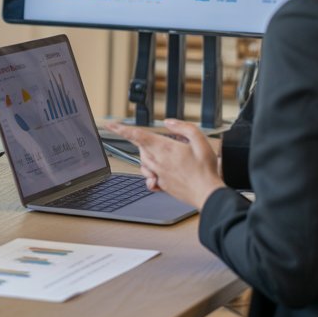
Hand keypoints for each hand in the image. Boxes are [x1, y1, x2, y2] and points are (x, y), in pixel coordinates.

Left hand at [104, 119, 224, 208]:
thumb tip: (168, 122)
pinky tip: (162, 173)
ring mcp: (157, 174)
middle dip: (148, 143)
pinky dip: (151, 173)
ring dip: (150, 156)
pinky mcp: (160, 184)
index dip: (121, 128)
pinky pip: (148, 177)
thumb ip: (183, 127)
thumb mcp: (200, 141)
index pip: (137, 135)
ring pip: (143, 161)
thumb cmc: (205, 169)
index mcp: (164, 148)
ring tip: (169, 157)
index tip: (110, 124)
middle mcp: (157, 161)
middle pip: (140, 147)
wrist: (207, 194)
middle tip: (167, 144)